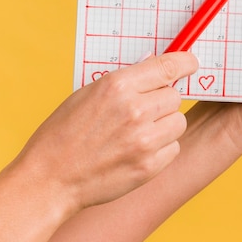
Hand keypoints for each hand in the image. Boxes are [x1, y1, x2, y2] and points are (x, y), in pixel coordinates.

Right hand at [13, 52, 198, 211]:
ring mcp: (144, 140)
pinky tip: (136, 152)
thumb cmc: (64, 133)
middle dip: (163, 102)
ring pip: (178, 122)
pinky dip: (161, 150)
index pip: (168, 66)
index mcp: (118, 86)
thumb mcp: (87, 94)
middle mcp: (135, 110)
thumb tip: (153, 63)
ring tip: (138, 134)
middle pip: (175, 96)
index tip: (191, 63)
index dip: (185, 62)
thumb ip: (124, 81)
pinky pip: (173, 148)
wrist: (50, 179)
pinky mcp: (149, 166)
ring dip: (165, 126)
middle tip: (144, 112)